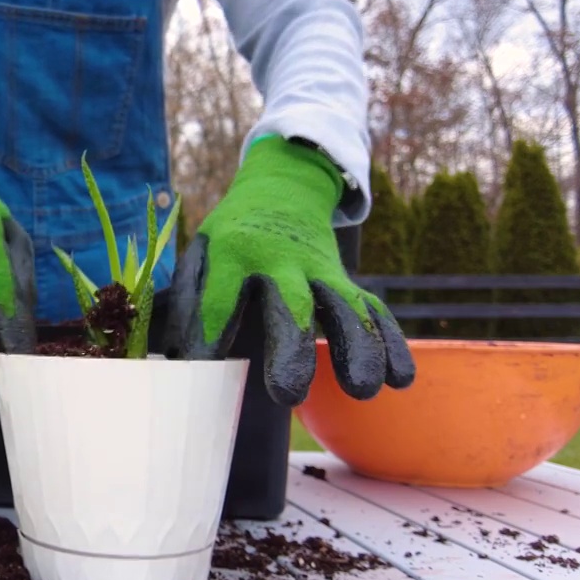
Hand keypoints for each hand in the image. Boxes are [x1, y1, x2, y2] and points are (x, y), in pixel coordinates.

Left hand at [166, 135, 414, 405]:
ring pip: (345, 307)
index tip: (201, 369)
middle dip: (292, 348)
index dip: (209, 334)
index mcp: (234, 251)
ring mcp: (321, 269)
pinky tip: (400, 379)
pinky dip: (390, 342)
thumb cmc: (231, 235)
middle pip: (292, 303)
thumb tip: (180, 360)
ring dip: (357, 347)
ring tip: (362, 390)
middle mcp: (281, 260)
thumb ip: (191, 301)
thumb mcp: (201, 251)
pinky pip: (373, 310)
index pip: (220, 296)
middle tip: (289, 394)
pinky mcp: (347, 278)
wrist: (283, 185)